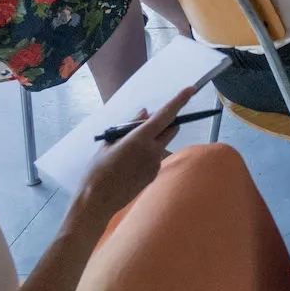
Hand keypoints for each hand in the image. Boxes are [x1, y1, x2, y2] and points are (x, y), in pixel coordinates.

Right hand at [75, 88, 193, 221]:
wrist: (97, 201)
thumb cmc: (98, 170)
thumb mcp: (109, 143)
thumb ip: (130, 126)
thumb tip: (145, 113)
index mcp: (139, 139)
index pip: (165, 115)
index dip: (179, 101)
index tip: (191, 89)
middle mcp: (152, 150)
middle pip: (170, 129)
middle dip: (165, 122)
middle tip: (145, 124)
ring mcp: (155, 164)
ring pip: (163, 144)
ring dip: (154, 139)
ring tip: (128, 150)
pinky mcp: (154, 175)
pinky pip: (156, 157)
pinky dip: (149, 153)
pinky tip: (130, 164)